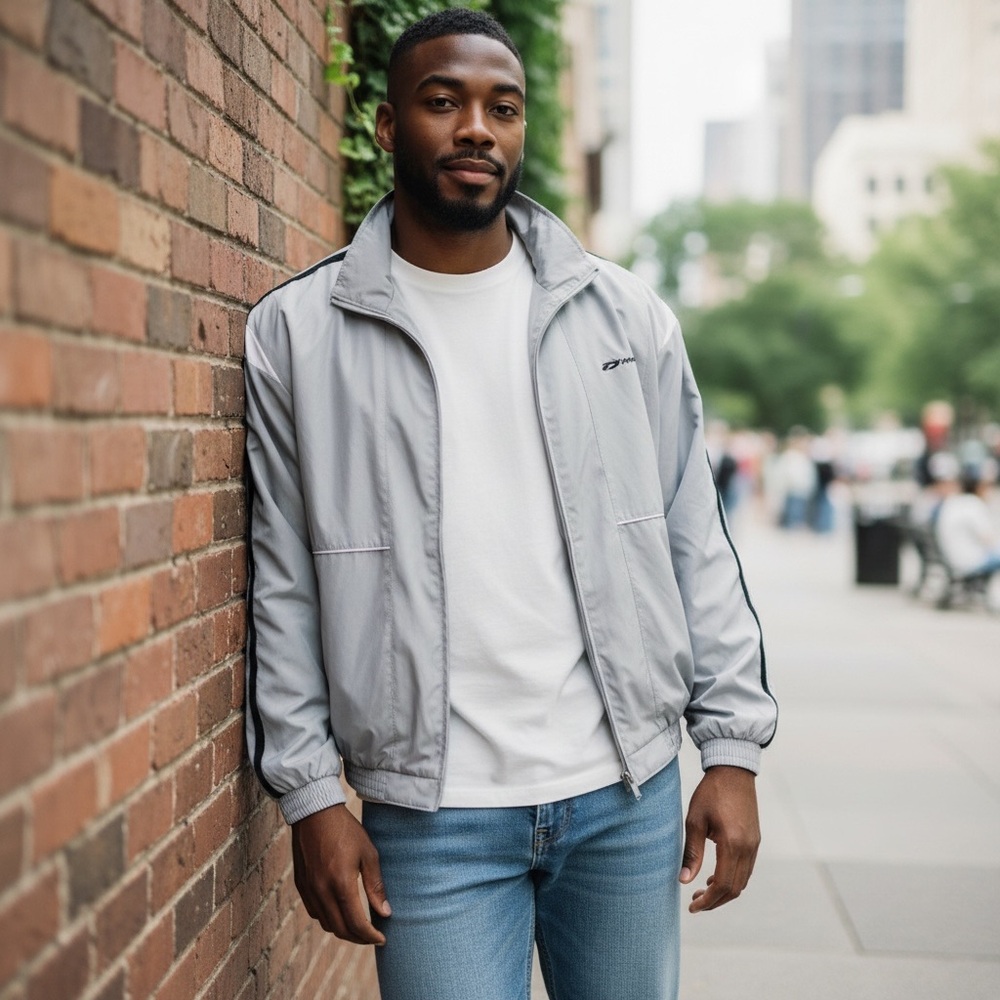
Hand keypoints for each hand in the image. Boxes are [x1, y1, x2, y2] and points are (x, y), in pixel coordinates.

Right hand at [291, 804, 390, 943]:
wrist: (315, 812)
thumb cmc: (346, 830)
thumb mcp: (368, 853)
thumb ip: (376, 885)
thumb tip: (385, 912)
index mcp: (341, 884)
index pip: (356, 923)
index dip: (370, 936)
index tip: (382, 938)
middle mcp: (321, 891)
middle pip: (340, 929)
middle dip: (358, 938)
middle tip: (373, 936)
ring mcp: (308, 889)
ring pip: (326, 924)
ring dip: (343, 929)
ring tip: (359, 925)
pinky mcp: (301, 885)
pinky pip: (314, 912)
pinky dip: (328, 918)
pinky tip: (339, 911)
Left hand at [679, 766, 759, 912]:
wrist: (733, 771)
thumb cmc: (711, 793)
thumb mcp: (695, 820)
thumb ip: (692, 852)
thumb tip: (684, 880)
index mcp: (733, 844)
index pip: (723, 885)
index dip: (708, 901)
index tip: (692, 907)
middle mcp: (748, 848)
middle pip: (735, 889)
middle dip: (715, 901)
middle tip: (695, 902)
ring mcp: (755, 845)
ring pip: (743, 881)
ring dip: (724, 891)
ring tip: (703, 891)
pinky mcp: (755, 840)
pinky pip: (746, 869)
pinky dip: (733, 879)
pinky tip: (716, 876)